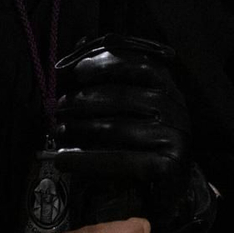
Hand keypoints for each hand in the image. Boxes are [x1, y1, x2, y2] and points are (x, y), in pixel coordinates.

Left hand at [51, 36, 189, 183]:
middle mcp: (175, 108)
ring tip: (58, 131)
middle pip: (122, 96)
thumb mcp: (133, 105)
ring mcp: (174, 136)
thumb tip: (79, 46)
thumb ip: (111, 76)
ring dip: (80, 129)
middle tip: (58, 108)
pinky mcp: (166, 164)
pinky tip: (64, 160)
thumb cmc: (143, 140)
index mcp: (167, 87)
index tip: (77, 70)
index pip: (140, 64)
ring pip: (116, 127)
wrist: (172, 186)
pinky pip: (119, 159)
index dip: (107, 63)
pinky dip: (86, 159)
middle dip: (84, 100)